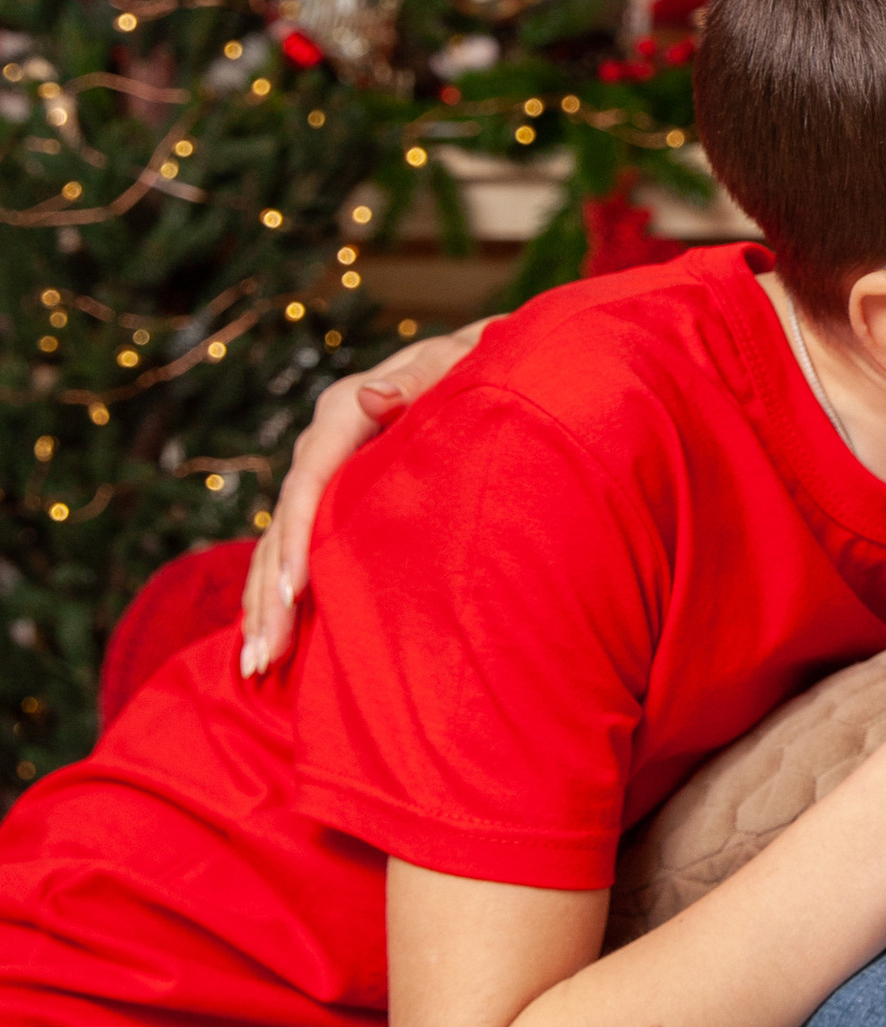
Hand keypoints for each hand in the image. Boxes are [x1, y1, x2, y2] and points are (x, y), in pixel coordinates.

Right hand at [239, 323, 487, 675]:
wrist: (489, 362)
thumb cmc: (481, 364)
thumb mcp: (458, 362)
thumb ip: (422, 379)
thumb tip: (369, 397)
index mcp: (345, 411)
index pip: (310, 479)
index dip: (298, 537)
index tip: (294, 594)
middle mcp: (323, 445)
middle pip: (284, 523)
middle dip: (270, 592)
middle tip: (263, 656)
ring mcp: (324, 474)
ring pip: (279, 545)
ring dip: (264, 604)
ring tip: (255, 665)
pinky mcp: (333, 499)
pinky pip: (295, 550)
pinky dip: (278, 594)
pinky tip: (270, 641)